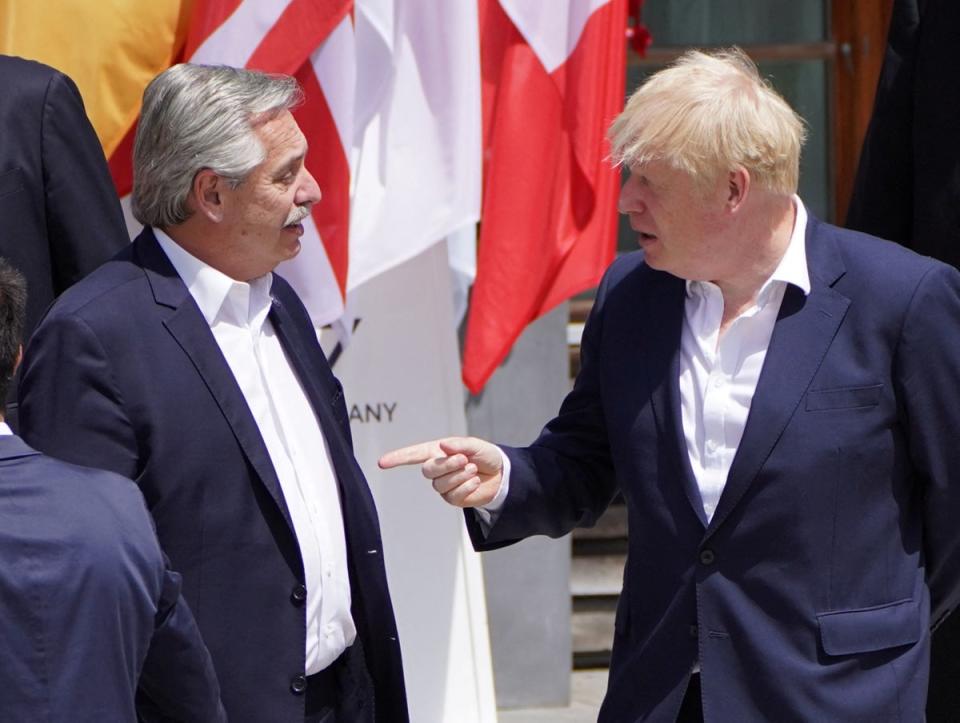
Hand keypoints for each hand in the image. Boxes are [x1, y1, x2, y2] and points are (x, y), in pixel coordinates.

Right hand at [378, 436, 503, 507]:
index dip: (398, 458)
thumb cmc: (486, 456)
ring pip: (440, 484)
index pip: (414, 454)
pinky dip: (466, 486)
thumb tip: (442, 446)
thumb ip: (459, 444)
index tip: (382, 462)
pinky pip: (453, 495)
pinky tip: (475, 481)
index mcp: (438, 451)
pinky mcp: (453, 498)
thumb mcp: (476, 445)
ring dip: (459, 476)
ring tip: (473, 469)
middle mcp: (438, 468)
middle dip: (447, 465)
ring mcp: (444, 485)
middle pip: (428, 471)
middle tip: (464, 460)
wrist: (501, 475)